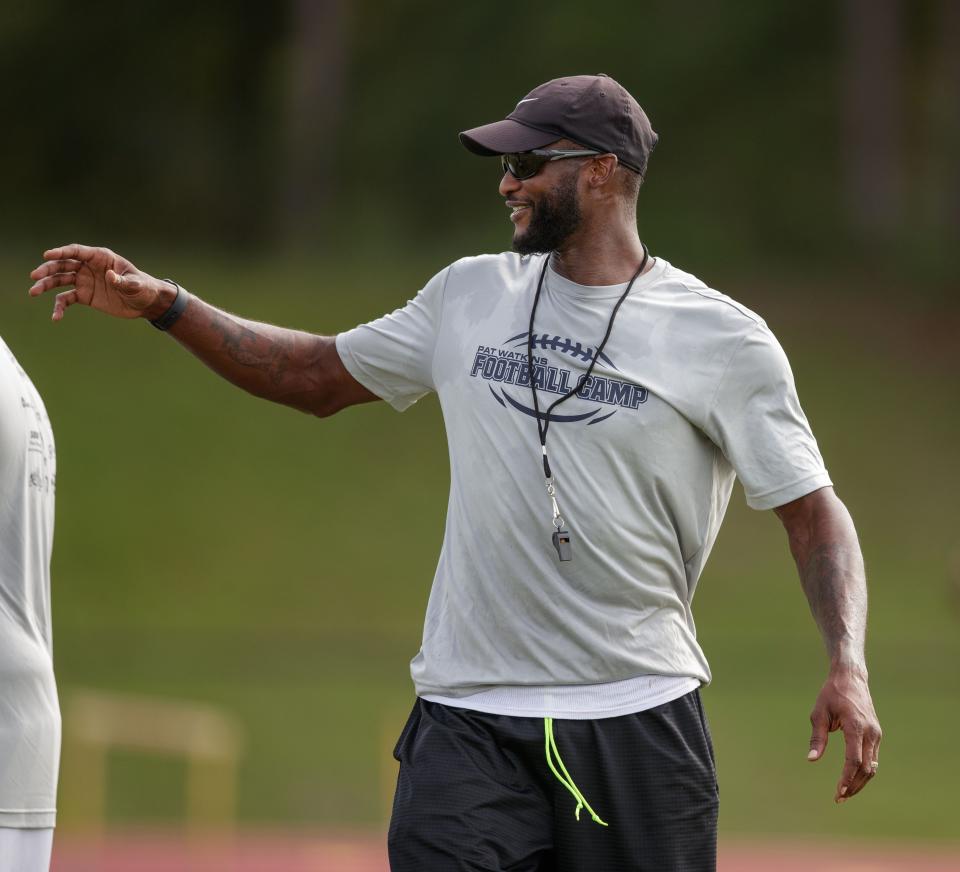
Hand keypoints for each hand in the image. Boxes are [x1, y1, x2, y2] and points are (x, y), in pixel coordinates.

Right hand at [29, 243, 169, 321]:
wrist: (146, 303)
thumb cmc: (144, 288)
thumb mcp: (136, 284)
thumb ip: (123, 281)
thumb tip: (110, 276)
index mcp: (101, 257)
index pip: (77, 252)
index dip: (62, 252)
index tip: (47, 255)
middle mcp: (89, 267)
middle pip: (64, 265)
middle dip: (48, 269)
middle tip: (34, 276)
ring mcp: (85, 281)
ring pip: (60, 280)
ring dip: (46, 285)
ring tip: (33, 292)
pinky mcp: (85, 296)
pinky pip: (67, 299)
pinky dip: (59, 307)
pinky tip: (55, 317)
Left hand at [807, 665, 880, 802]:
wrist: (851, 678)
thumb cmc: (831, 694)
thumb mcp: (819, 713)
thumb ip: (817, 737)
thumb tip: (811, 759)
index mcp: (855, 726)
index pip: (854, 759)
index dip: (847, 778)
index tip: (839, 792)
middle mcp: (870, 732)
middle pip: (866, 768)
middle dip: (854, 786)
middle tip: (839, 798)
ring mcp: (876, 734)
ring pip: (872, 766)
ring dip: (860, 782)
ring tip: (845, 793)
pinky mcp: (876, 735)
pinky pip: (873, 758)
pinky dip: (864, 771)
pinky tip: (853, 780)